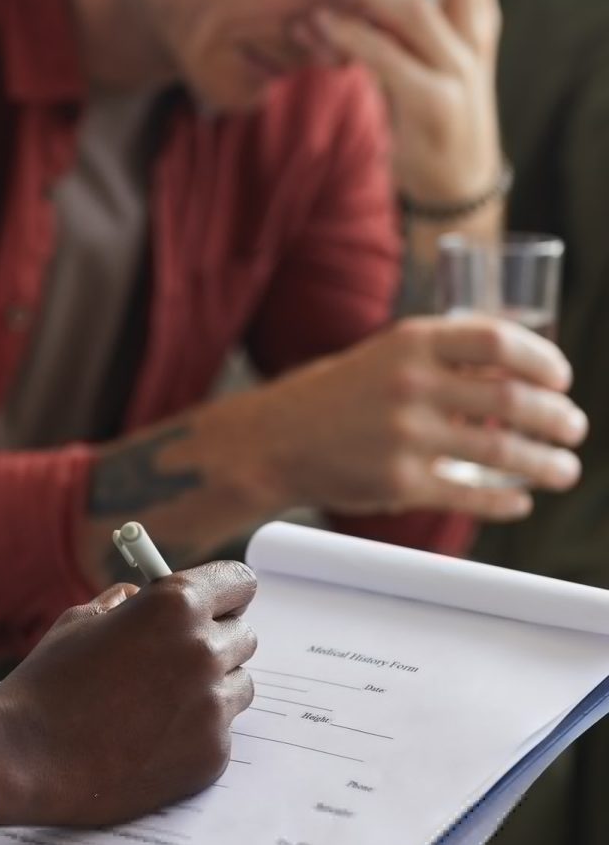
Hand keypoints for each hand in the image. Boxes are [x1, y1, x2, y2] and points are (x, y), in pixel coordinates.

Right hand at [0, 561, 256, 828]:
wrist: (28, 756)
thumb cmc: (50, 681)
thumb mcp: (84, 619)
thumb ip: (128, 603)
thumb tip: (145, 596)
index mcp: (176, 603)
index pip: (240, 583)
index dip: (225, 593)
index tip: (216, 604)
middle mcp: (203, 648)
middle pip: (243, 635)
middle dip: (215, 640)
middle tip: (178, 656)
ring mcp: (212, 704)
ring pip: (237, 684)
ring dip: (211, 686)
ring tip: (160, 701)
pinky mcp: (212, 752)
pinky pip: (220, 730)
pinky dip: (195, 731)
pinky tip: (152, 737)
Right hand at [223, 315, 586, 521]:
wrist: (271, 440)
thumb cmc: (330, 396)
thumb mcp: (382, 357)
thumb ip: (440, 361)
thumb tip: (514, 378)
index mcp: (409, 343)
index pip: (499, 342)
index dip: (543, 360)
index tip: (560, 379)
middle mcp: (411, 385)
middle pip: (514, 401)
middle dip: (558, 419)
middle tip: (573, 428)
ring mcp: (406, 436)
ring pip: (502, 453)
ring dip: (546, 463)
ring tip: (563, 469)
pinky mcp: (400, 483)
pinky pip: (471, 494)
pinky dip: (505, 501)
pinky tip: (519, 501)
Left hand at [304, 0, 503, 204]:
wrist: (454, 191)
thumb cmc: (433, 126)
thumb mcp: (433, 71)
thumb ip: (410, 36)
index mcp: (478, 33)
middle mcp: (475, 48)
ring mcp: (456, 77)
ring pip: (418, 12)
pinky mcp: (430, 106)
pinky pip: (386, 58)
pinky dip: (349, 36)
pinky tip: (320, 24)